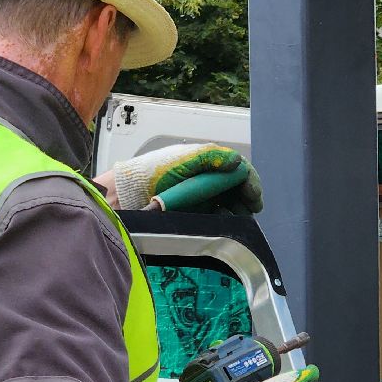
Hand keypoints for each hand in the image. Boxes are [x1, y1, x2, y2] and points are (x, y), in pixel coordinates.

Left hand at [110, 144, 262, 213]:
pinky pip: (216, 215)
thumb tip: (236, 161)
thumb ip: (210, 157)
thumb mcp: (183, 160)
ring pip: (228, 201)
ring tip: (242, 218)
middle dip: (247, 196)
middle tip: (252, 209)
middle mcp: (203, 177)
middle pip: (235, 186)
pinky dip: (226, 218)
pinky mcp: (192, 212)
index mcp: (203, 162)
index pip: (235, 167)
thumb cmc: (152, 175)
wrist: (127, 196)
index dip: (248, 180)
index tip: (254, 195)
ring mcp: (198, 195)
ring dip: (239, 209)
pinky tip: (228, 224)